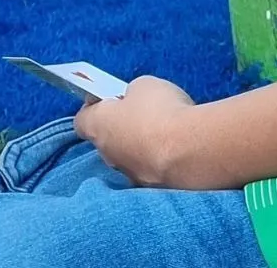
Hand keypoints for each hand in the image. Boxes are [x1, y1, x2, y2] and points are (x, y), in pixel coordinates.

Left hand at [75, 76, 214, 188]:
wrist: (193, 152)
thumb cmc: (162, 112)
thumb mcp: (144, 86)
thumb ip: (133, 94)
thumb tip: (136, 101)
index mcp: (97, 126)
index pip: (83, 120)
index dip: (96, 108)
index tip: (112, 100)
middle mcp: (108, 156)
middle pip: (108, 139)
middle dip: (123, 127)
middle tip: (145, 115)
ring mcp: (131, 176)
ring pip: (132, 158)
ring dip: (144, 148)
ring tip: (169, 134)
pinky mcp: (154, 190)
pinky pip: (154, 171)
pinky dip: (163, 162)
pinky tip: (181, 151)